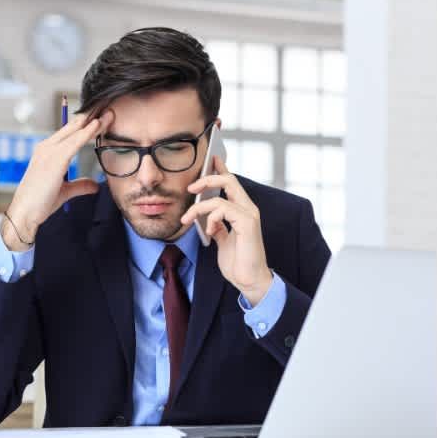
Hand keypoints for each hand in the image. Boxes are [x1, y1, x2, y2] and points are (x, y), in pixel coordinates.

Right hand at [1, 110, 113, 250]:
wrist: (25, 213)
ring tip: (109, 114)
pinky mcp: (54, 159)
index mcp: (46, 152)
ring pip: (75, 131)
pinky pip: (74, 142)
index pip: (68, 133)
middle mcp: (46, 148)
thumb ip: (80, 185)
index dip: (84, 124)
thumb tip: (95, 185)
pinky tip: (98, 125)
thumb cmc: (39, 203)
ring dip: (93, 122)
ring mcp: (48, 152)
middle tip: (107, 107)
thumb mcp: (64, 192)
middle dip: (90, 117)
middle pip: (72, 127)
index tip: (100, 118)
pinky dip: (87, 132)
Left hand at [180, 155, 273, 304]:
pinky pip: (223, 209)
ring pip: (221, 195)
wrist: (249, 280)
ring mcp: (249, 215)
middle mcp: (248, 208)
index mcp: (242, 210)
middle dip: (207, 178)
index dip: (221, 168)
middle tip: (191, 187)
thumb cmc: (237, 261)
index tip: (212, 157)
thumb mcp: (222, 239)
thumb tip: (205, 217)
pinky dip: (211, 217)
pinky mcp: (247, 224)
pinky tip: (208, 231)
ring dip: (198, 207)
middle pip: (229, 180)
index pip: (231, 183)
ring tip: (187, 219)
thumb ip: (217, 225)